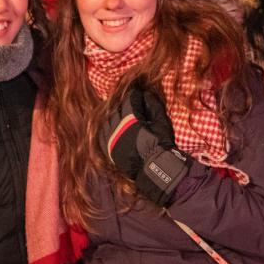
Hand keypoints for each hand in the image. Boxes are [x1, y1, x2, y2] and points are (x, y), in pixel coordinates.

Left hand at [106, 85, 190, 205]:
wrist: (155, 169)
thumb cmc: (161, 145)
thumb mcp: (162, 123)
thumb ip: (154, 106)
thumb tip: (147, 94)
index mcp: (131, 120)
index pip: (129, 101)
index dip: (135, 96)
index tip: (139, 94)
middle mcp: (118, 128)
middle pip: (117, 109)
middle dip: (124, 104)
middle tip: (131, 103)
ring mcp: (111, 139)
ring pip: (108, 120)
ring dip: (114, 115)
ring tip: (121, 114)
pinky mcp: (109, 149)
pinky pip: (102, 134)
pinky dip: (107, 127)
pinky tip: (112, 126)